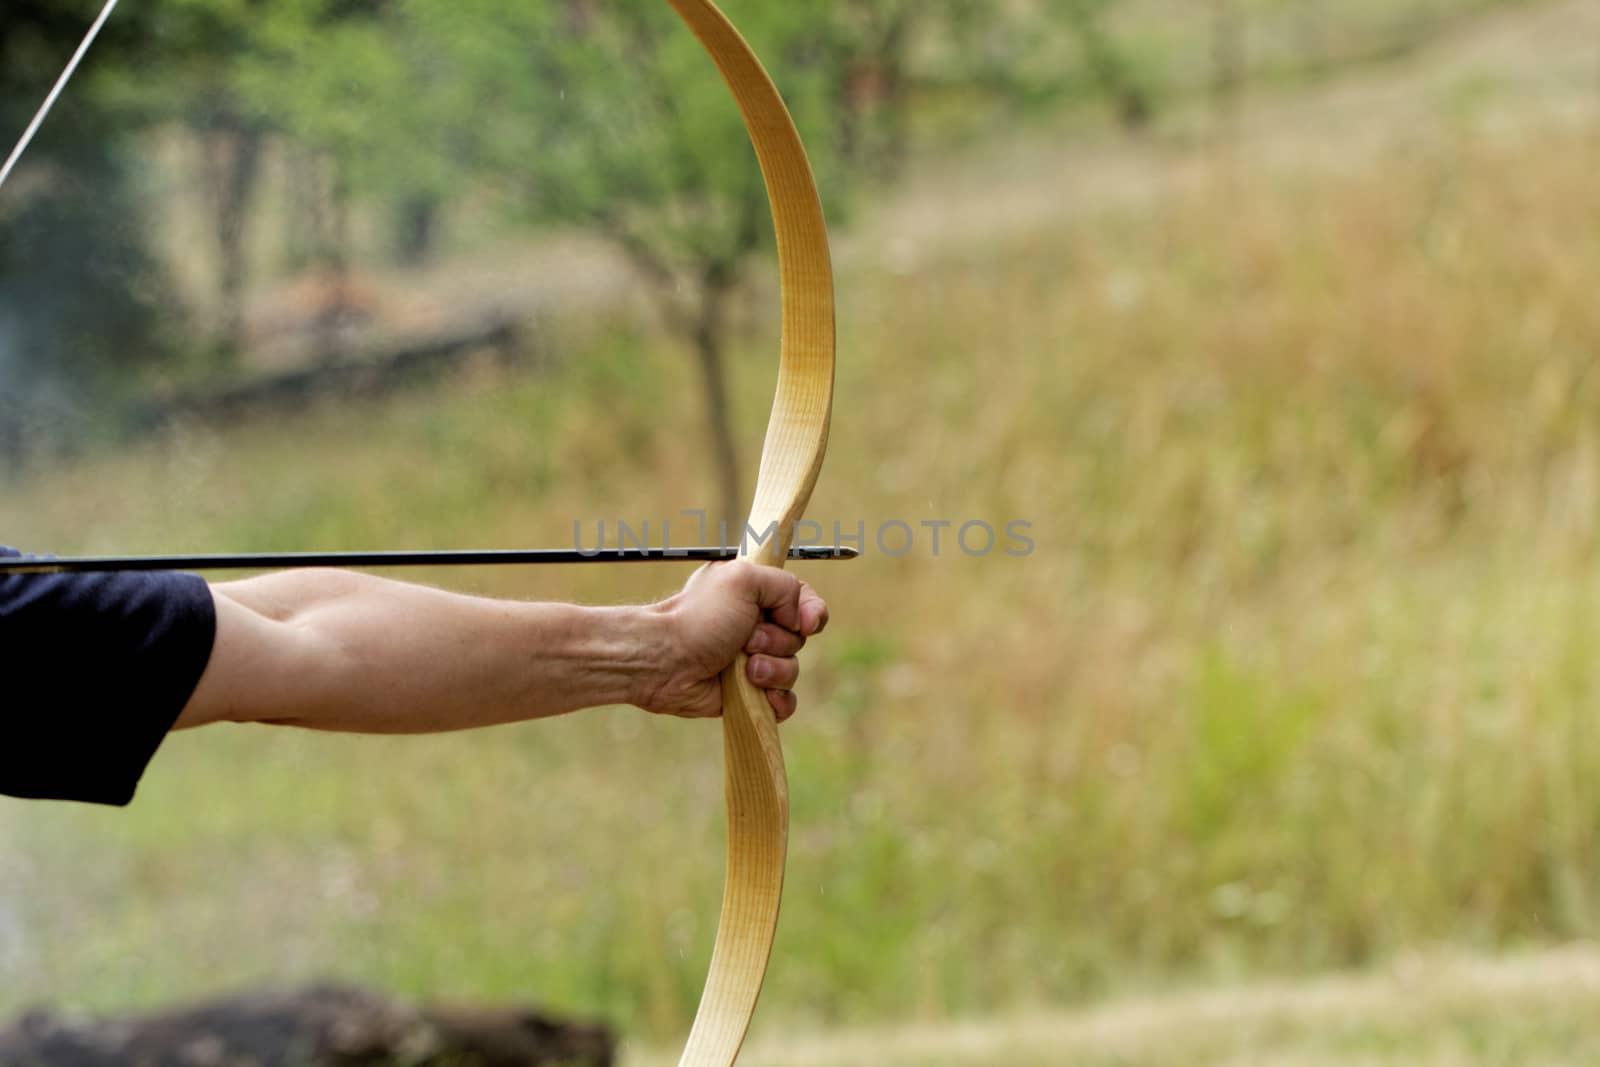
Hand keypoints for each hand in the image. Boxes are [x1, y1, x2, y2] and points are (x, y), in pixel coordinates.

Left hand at [640, 561, 828, 721]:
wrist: (665, 661)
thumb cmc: (699, 618)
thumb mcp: (743, 580)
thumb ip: (785, 586)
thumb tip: (799, 619)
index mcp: (755, 596)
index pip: (803, 601)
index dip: (812, 613)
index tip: (805, 623)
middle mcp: (757, 627)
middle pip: (799, 638)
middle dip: (778, 641)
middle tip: (746, 639)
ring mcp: (753, 662)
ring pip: (792, 671)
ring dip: (773, 670)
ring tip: (744, 669)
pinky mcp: (749, 694)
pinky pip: (784, 701)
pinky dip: (777, 700)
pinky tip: (758, 693)